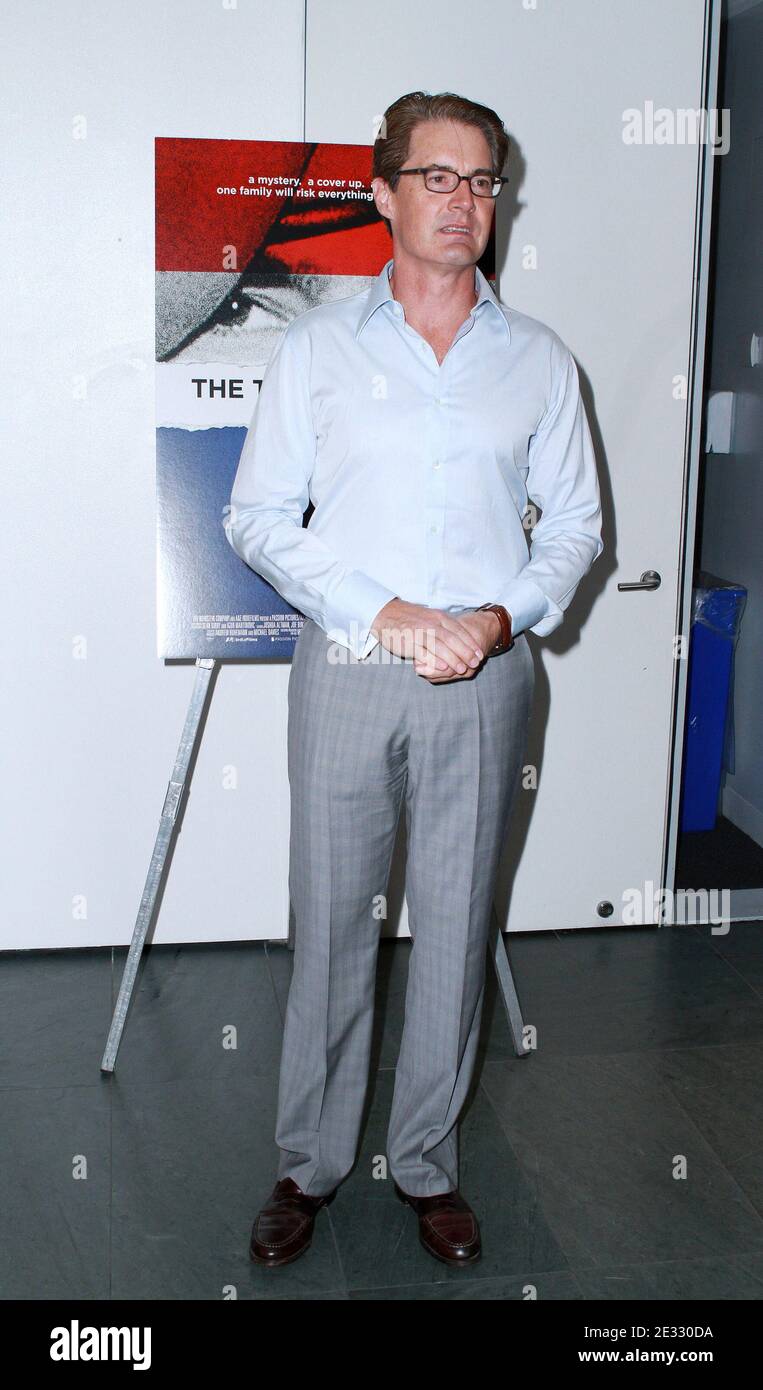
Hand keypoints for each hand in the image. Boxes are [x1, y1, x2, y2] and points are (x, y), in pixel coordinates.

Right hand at [370, 600, 496, 682]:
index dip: (470, 643)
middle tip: (475, 663)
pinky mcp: (408, 642)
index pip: (459, 631)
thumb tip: (462, 638)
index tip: (479, 654)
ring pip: (440, 646)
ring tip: (462, 669)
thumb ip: (445, 626)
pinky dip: (434, 660)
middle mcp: (430, 624)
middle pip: (452, 639)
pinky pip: (423, 652)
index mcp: (438, 617)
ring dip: (453, 658)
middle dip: (465, 652)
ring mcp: (419, 633)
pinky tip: (443, 667)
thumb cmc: (411, 618)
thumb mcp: (431, 617)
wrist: (386, 614)